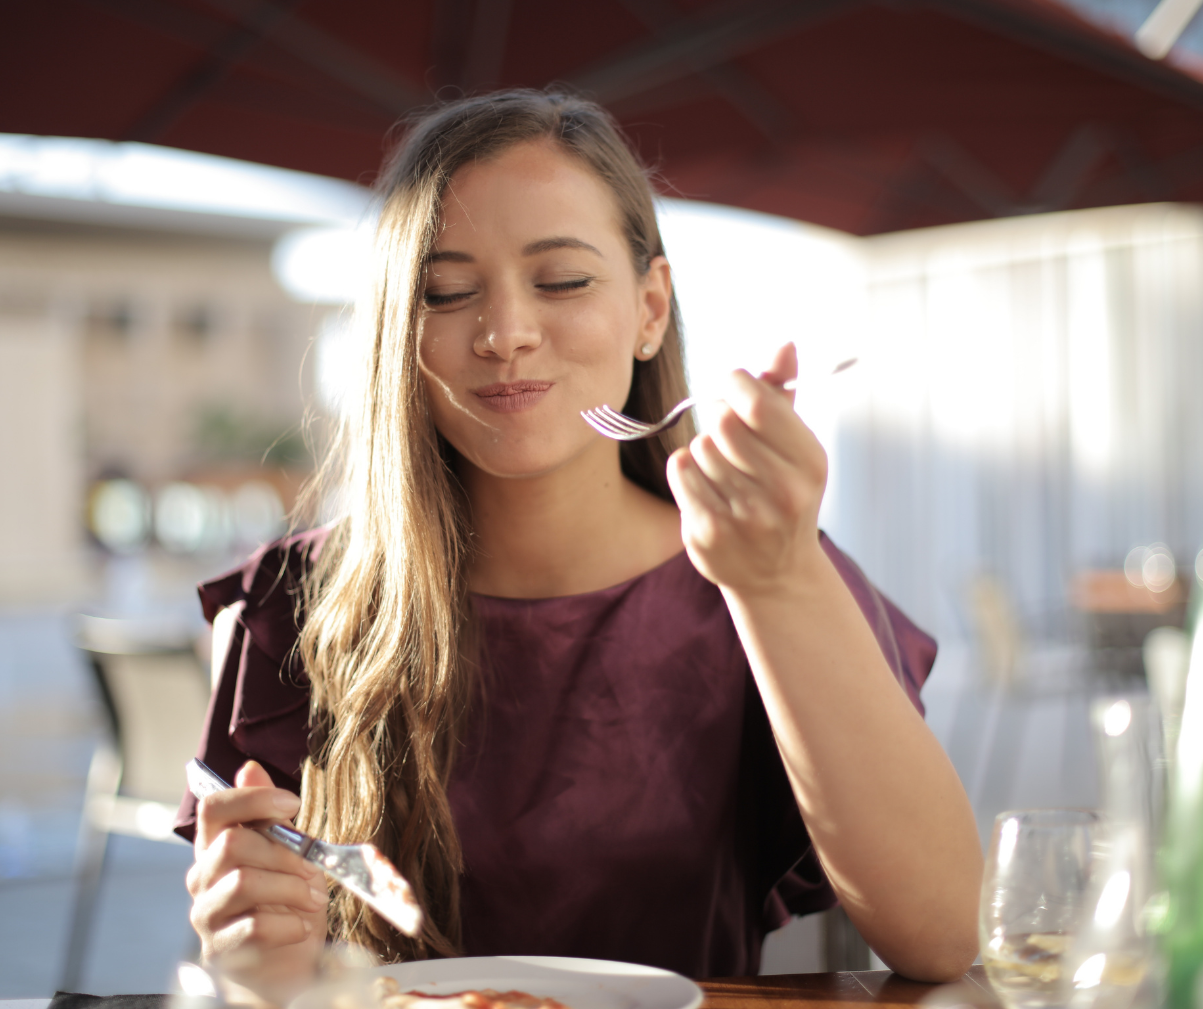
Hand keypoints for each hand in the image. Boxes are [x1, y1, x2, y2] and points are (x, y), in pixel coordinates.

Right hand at [187, 761, 326, 1003]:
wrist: (283, 964)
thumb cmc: (285, 902)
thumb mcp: (287, 853)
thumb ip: (269, 816)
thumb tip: (250, 767)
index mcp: (216, 846)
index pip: (213, 808)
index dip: (252, 799)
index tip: (292, 804)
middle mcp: (203, 877)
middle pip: (232, 843)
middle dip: (284, 852)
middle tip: (314, 868)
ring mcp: (206, 914)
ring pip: (242, 882)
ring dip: (289, 887)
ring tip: (313, 898)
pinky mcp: (219, 949)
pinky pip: (251, 926)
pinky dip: (288, 924)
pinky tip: (302, 926)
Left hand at [666, 343, 826, 596]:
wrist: (777, 574)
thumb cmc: (783, 495)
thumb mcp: (795, 447)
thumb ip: (783, 394)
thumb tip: (784, 345)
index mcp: (809, 462)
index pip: (757, 403)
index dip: (735, 383)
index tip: (732, 386)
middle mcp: (783, 492)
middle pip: (722, 422)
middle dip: (718, 418)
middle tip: (726, 432)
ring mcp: (745, 516)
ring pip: (699, 446)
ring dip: (704, 450)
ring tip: (724, 471)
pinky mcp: (709, 532)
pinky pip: (681, 471)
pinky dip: (686, 470)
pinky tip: (706, 486)